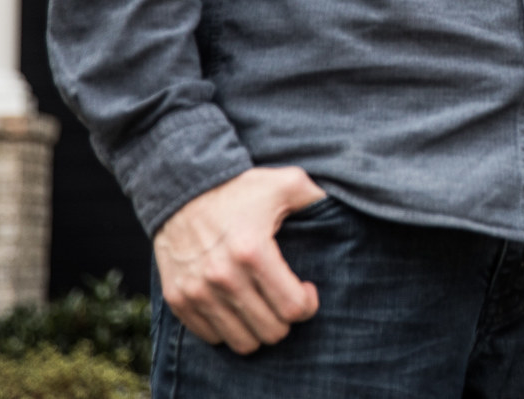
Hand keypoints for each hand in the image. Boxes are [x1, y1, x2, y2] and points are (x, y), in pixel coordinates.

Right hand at [153, 166, 325, 351]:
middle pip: (270, 331)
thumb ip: (316, 197)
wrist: (180, 190)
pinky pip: (211, 337)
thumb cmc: (239, 188)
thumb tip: (345, 207)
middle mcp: (223, 277)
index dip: (308, 304)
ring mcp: (197, 291)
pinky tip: (238, 306)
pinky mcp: (178, 299)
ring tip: (264, 306)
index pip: (293, 307)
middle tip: (286, 299)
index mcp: (253, 251)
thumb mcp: (285, 182)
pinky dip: (228, 329)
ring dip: (259, 329)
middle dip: (286, 320)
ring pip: (242, 342)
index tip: (307, 289)